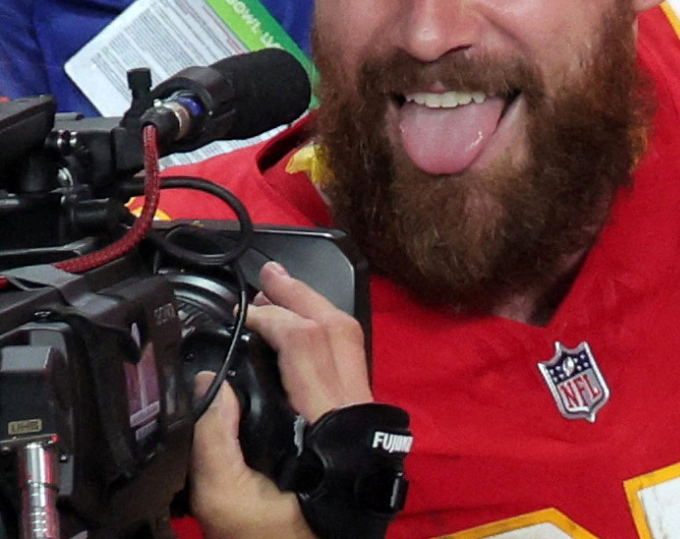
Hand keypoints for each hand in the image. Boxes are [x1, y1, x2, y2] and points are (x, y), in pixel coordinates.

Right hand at [187, 262, 372, 538]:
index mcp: (329, 420)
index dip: (274, 317)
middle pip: (338, 329)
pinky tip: (299, 327)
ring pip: (349, 341)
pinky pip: (348, 358)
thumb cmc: (274, 536)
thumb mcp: (226, 500)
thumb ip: (215, 440)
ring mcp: (363, 412)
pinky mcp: (360, 420)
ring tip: (280, 289)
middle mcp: (356, 407)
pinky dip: (323, 331)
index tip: (240, 312)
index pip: (307, 342)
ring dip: (315, 308)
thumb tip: (209, 378)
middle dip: (301, 295)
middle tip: (268, 273)